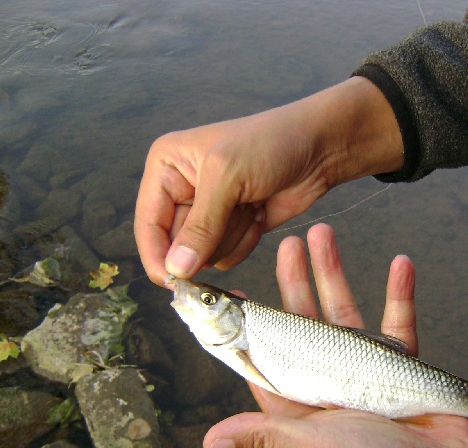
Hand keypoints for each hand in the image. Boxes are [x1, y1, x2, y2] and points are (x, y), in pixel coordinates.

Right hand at [134, 78, 403, 285]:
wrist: (319, 149)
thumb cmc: (271, 145)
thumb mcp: (228, 177)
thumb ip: (201, 226)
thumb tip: (176, 270)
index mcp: (166, 167)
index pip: (148, 224)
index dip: (158, 257)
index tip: (175, 283)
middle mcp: (181, 190)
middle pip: (177, 246)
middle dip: (208, 240)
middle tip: (236, 212)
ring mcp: (209, 212)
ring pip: (205, 255)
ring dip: (231, 237)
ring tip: (250, 204)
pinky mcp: (233, 227)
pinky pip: (228, 256)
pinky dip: (246, 241)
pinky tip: (259, 214)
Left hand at [202, 224, 467, 447]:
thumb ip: (263, 435)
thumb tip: (208, 442)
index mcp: (300, 411)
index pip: (265, 362)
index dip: (250, 328)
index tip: (235, 291)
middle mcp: (328, 390)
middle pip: (302, 327)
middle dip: (294, 285)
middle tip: (288, 245)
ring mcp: (365, 376)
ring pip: (345, 316)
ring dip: (335, 275)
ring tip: (325, 237)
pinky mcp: (402, 368)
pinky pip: (398, 325)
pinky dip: (399, 294)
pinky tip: (400, 264)